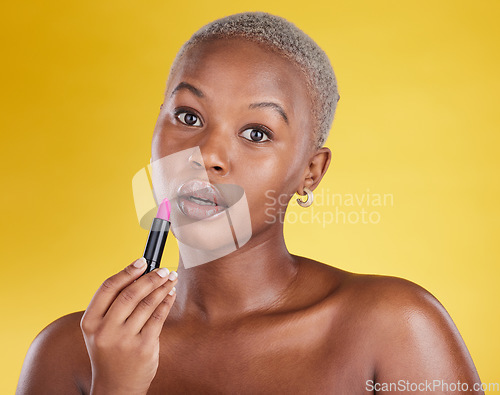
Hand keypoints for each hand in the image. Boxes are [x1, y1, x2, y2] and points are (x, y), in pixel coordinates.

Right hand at [80, 258, 177, 394]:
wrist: (115, 386)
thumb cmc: (109, 351)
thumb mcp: (100, 330)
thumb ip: (112, 305)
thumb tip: (138, 274)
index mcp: (90, 322)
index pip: (108, 288)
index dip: (127, 271)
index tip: (142, 261)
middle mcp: (105, 330)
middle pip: (130, 293)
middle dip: (150, 277)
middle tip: (163, 270)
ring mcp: (124, 340)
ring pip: (147, 303)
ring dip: (162, 287)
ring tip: (170, 279)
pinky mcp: (143, 347)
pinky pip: (158, 317)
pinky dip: (166, 302)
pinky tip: (170, 294)